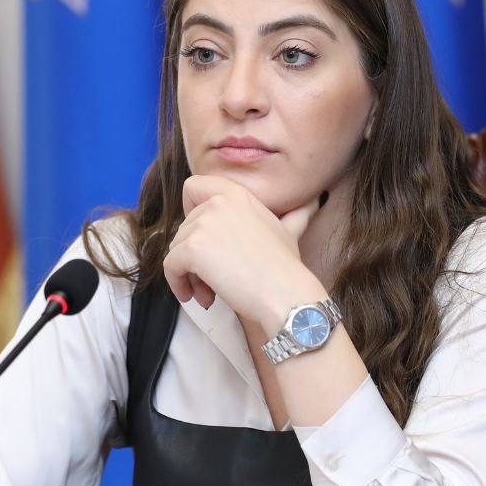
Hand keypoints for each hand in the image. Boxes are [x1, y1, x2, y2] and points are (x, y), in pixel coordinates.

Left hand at [163, 175, 324, 330]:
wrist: (286, 293)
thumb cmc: (286, 268)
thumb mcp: (290, 230)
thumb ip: (294, 214)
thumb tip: (315, 201)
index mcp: (236, 194)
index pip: (193, 186)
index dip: (190, 211)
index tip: (205, 238)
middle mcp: (217, 202)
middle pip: (183, 228)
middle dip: (194, 257)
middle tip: (214, 280)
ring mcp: (203, 224)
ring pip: (176, 249)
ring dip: (190, 274)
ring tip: (211, 293)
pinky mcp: (192, 248)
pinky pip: (170, 266)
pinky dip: (179, 284)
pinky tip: (200, 298)